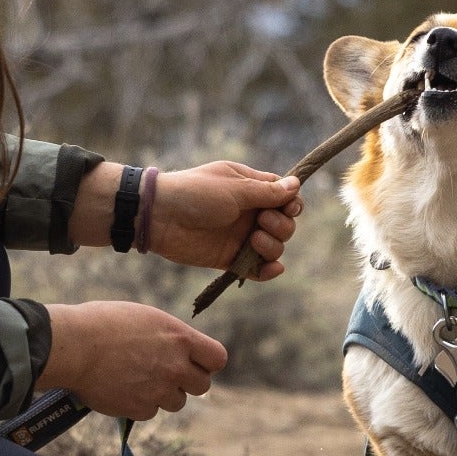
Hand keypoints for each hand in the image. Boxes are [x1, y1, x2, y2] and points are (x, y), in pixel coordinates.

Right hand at [38, 301, 227, 419]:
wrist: (73, 346)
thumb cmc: (101, 323)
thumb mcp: (144, 318)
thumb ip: (168, 337)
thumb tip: (177, 349)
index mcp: (179, 337)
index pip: (218, 358)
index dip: (206, 362)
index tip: (193, 361)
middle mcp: (175, 366)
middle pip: (202, 386)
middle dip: (187, 382)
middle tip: (165, 373)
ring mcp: (159, 390)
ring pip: (177, 402)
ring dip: (163, 394)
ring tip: (138, 379)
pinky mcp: (140, 409)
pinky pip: (150, 411)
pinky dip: (139, 404)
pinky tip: (121, 388)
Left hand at [145, 161, 302, 277]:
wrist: (161, 216)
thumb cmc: (196, 193)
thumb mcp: (235, 188)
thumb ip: (266, 191)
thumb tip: (296, 185)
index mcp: (250, 188)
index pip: (284, 196)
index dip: (291, 203)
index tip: (288, 207)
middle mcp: (248, 213)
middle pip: (284, 224)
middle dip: (281, 225)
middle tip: (261, 221)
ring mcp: (240, 236)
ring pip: (274, 247)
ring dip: (273, 246)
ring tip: (254, 239)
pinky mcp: (229, 258)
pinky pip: (256, 269)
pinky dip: (268, 271)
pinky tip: (272, 268)